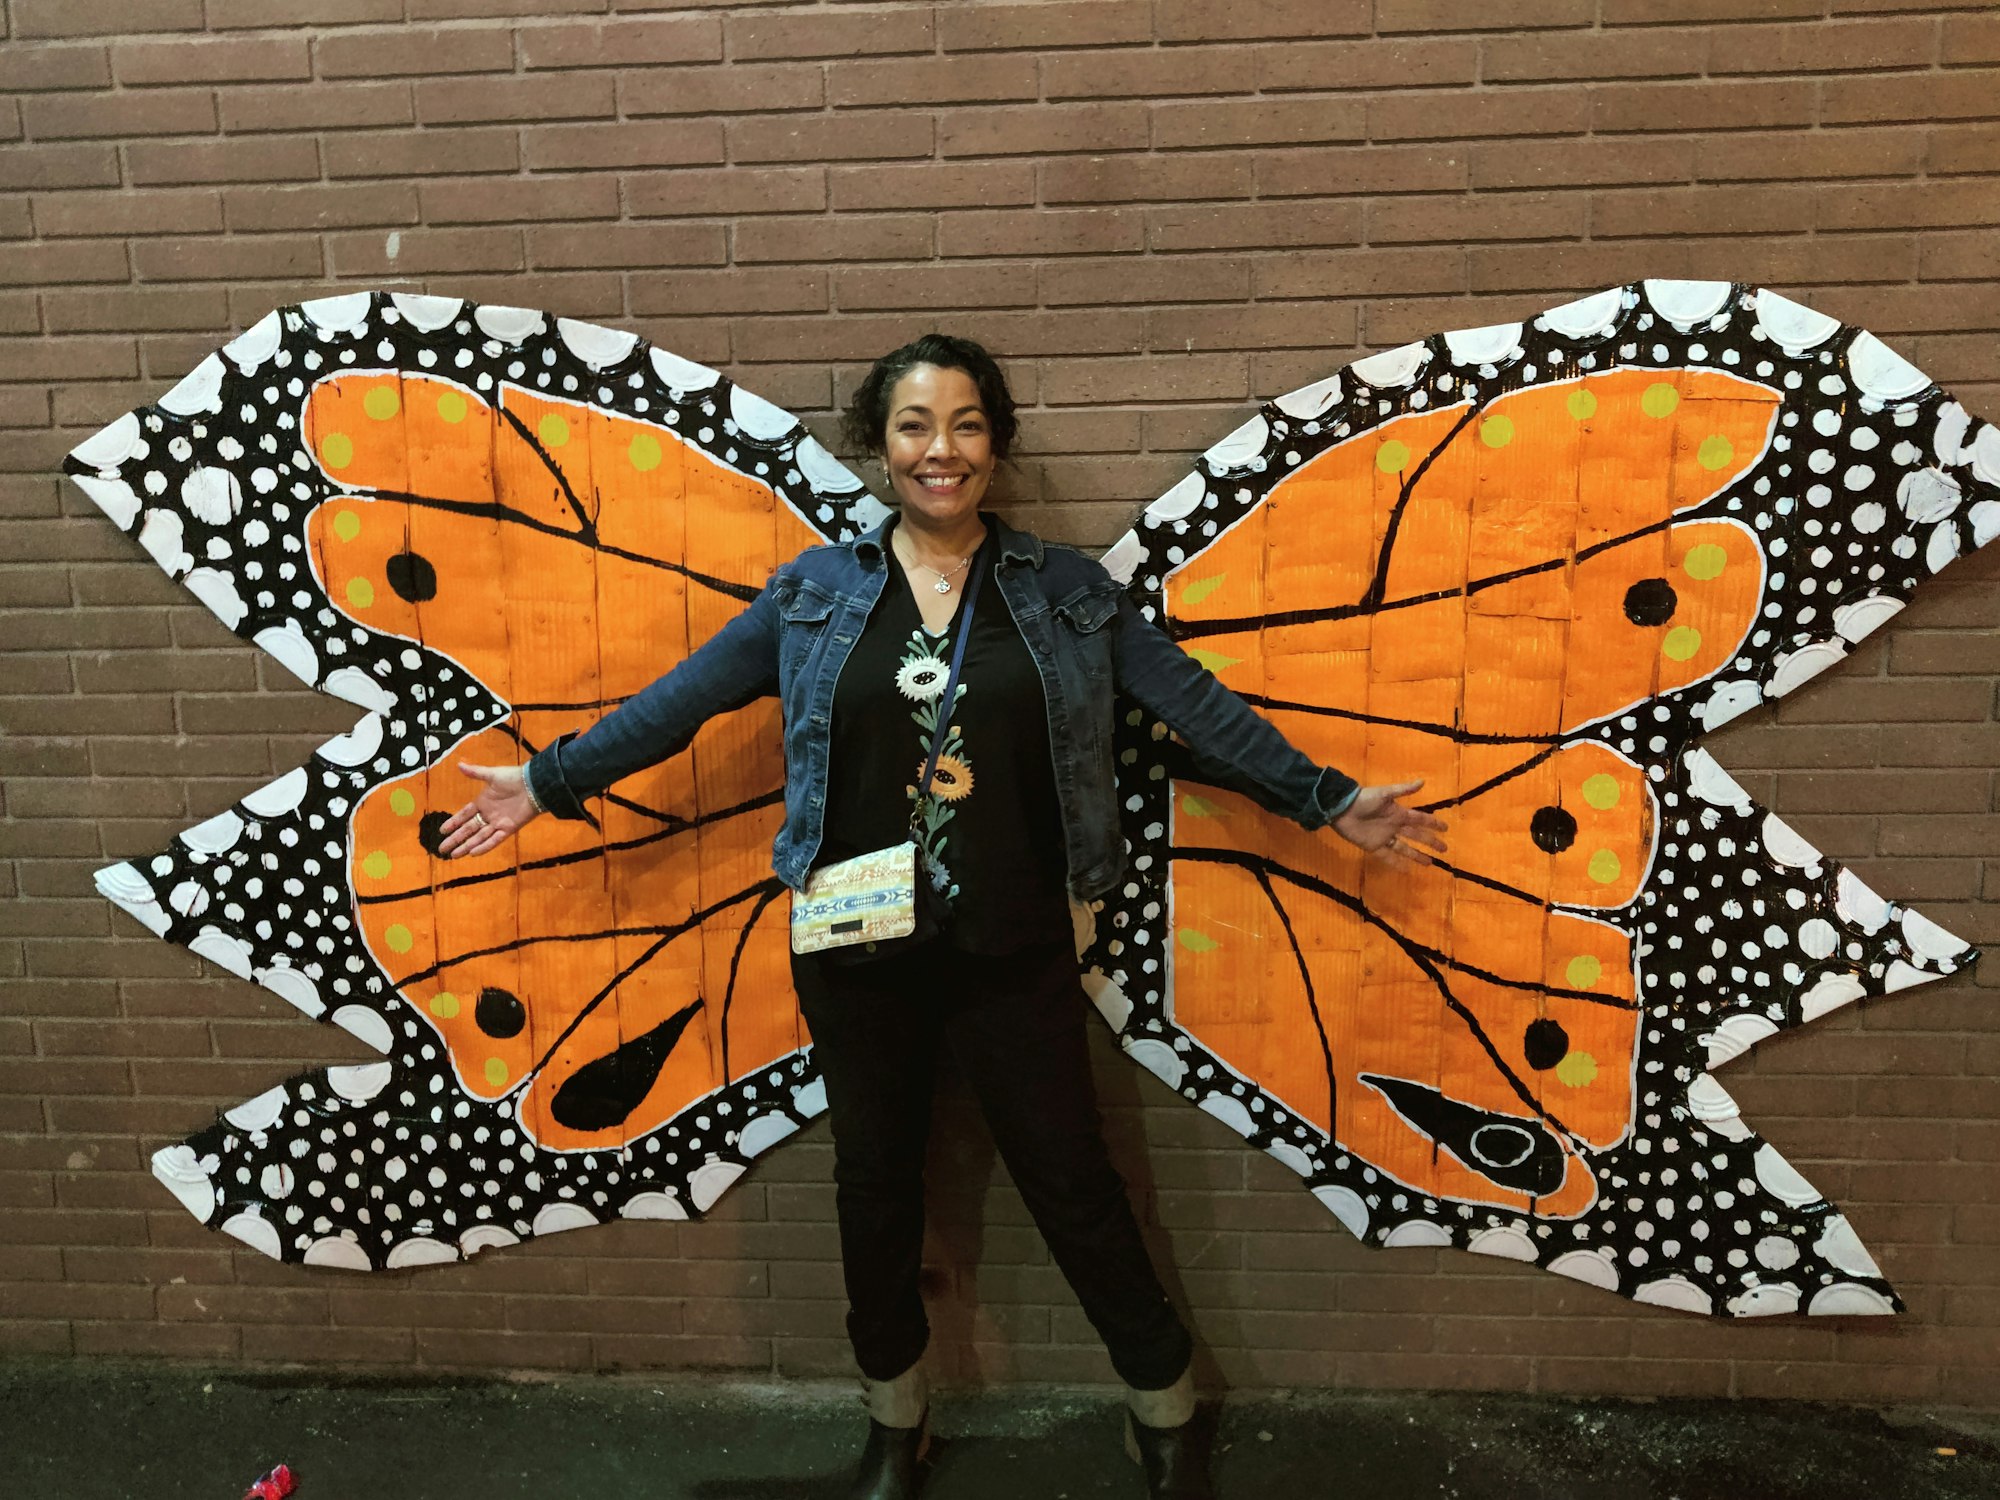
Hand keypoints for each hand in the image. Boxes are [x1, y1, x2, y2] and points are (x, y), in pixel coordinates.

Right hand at [437, 762, 540, 859]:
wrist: (534, 785)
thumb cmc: (514, 778)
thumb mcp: (492, 775)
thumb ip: (475, 772)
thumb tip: (459, 764)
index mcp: (482, 802)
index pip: (464, 815)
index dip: (453, 823)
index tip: (442, 831)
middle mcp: (488, 815)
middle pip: (468, 830)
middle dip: (455, 839)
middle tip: (442, 849)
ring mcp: (498, 823)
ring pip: (479, 837)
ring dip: (466, 846)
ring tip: (453, 855)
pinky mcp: (509, 829)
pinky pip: (494, 840)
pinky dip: (484, 846)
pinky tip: (472, 853)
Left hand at [1332, 779, 1448, 868]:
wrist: (1342, 809)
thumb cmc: (1364, 799)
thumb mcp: (1384, 793)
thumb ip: (1403, 790)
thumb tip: (1423, 782)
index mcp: (1399, 813)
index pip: (1421, 819)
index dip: (1433, 823)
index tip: (1446, 828)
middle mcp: (1394, 826)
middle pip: (1416, 836)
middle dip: (1430, 842)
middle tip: (1444, 849)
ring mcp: (1384, 837)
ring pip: (1405, 848)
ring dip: (1417, 855)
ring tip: (1430, 863)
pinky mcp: (1373, 846)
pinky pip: (1388, 856)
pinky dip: (1397, 863)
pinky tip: (1407, 870)